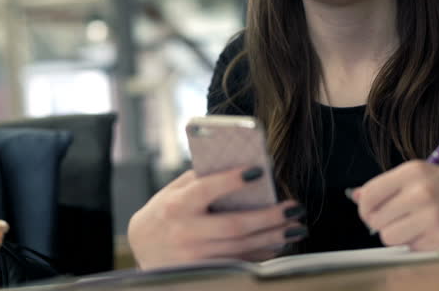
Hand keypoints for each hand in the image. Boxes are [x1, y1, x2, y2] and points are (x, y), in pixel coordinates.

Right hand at [127, 166, 307, 268]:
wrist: (142, 246)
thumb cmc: (165, 210)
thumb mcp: (175, 189)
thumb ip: (204, 178)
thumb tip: (246, 166)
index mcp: (176, 205)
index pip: (206, 190)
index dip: (232, 180)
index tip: (259, 170)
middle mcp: (184, 233)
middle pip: (234, 226)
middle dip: (269, 217)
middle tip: (294, 208)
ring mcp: (194, 257)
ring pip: (241, 248)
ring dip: (273, 238)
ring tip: (296, 227)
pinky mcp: (203, 272)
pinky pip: (239, 263)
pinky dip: (262, 253)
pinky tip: (279, 243)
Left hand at [353, 160, 438, 250]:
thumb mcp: (418, 173)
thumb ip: (386, 185)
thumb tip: (355, 196)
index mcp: (412, 171)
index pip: (369, 194)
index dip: (363, 207)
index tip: (369, 211)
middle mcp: (421, 192)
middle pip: (375, 220)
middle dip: (380, 222)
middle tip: (393, 217)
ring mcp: (432, 216)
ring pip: (389, 237)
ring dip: (396, 234)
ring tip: (410, 224)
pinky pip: (410, 247)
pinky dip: (415, 242)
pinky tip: (428, 229)